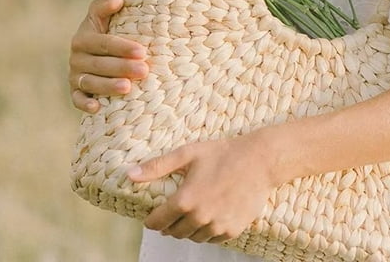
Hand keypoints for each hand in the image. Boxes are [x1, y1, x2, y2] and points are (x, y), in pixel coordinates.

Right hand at [68, 0, 149, 112]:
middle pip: (100, 64)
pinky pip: (77, 100)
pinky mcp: (75, 92)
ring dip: (108, 86)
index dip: (122, 47)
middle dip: (122, 68)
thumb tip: (117, 0)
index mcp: (83, 38)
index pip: (103, 43)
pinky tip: (98, 107)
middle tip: (143, 71)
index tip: (141, 51)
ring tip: (127, 88)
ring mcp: (75, 76)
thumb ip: (105, 6)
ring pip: (90, 83)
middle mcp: (76, 58)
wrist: (97, 52)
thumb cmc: (106, 31)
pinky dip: (85, 104)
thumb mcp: (102, 16)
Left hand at [131, 134, 275, 243]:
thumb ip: (157, 166)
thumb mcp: (188, 153)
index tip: (152, 216)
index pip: (157, 222)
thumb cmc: (222, 153)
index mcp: (185, 200)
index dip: (152, 220)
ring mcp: (217, 226)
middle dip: (170, 224)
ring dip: (188, 228)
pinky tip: (210, 214)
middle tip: (174, 212)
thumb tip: (130, 174)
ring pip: (193, 237)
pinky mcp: (232, 230)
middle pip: (174, 232)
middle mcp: (200, 217)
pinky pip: (212, 238)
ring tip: (193, 211)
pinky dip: (207, 230)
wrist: (259, 160)